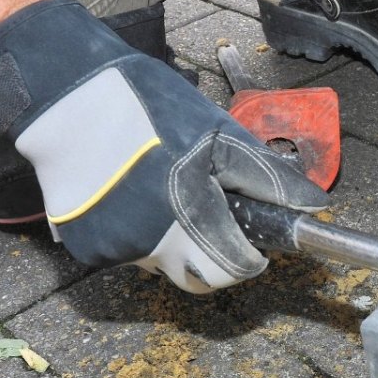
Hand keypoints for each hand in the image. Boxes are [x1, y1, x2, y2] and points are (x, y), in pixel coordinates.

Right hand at [0, 0, 326, 291]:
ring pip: (163, 267)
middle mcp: (152, 244)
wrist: (63, 96)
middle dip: (216, 259)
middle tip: (214, 222)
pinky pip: (128, 256)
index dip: (250, 257)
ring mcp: (116, 250)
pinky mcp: (86, 249)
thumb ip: (266, 177)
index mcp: (190, 214)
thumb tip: (314, 208)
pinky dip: (139, 237)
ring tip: (166, 196)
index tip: (252, 242)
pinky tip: (132, 198)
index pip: (234, 269)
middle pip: (200, 280)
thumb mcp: (217, 132)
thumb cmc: (146, 107)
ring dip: (176, 245)